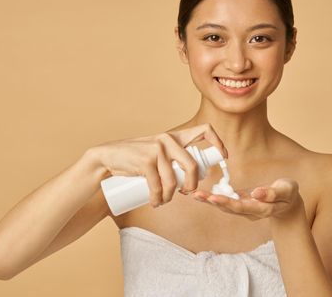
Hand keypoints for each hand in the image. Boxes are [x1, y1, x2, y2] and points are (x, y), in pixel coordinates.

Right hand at [88, 123, 227, 207]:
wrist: (107, 157)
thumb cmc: (134, 159)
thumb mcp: (156, 152)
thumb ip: (171, 157)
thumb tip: (191, 177)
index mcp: (174, 137)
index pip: (204, 130)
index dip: (218, 143)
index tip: (224, 157)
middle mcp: (168, 139)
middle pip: (193, 165)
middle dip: (192, 185)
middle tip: (186, 194)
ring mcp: (157, 149)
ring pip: (174, 181)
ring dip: (169, 197)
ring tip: (162, 201)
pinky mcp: (146, 160)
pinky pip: (158, 186)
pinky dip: (157, 198)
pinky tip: (155, 202)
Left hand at [192, 178, 302, 219]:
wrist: (288, 202)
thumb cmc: (288, 193)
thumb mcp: (286, 190)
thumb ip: (272, 192)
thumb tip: (256, 193)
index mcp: (261, 208)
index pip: (241, 206)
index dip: (227, 202)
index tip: (214, 197)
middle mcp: (250, 211)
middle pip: (229, 208)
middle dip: (213, 201)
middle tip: (197, 195)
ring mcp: (244, 209)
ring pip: (224, 206)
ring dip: (209, 200)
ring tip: (195, 195)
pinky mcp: (240, 203)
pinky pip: (224, 201)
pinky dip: (212, 198)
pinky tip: (200, 194)